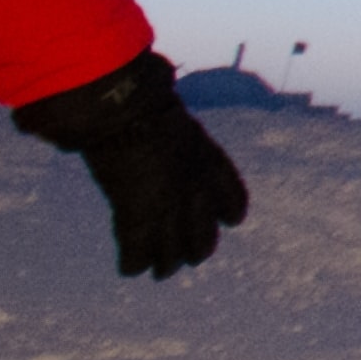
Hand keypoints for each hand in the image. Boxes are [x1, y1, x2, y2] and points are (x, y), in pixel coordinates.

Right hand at [8, 49, 252, 277]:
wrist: (128, 109)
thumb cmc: (143, 98)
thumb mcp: (170, 112)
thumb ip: (171, 124)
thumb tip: (159, 88)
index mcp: (207, 159)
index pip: (232, 194)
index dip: (228, 209)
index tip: (230, 221)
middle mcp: (195, 189)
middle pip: (204, 234)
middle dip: (196, 247)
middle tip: (189, 257)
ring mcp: (167, 207)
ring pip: (174, 253)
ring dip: (166, 263)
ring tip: (161, 271)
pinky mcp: (137, 218)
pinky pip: (137, 254)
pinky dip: (133, 263)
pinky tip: (130, 269)